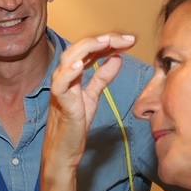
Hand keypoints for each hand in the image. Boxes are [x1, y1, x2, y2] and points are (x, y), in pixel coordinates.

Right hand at [45, 33, 135, 173]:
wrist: (64, 151)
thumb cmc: (73, 125)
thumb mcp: (92, 97)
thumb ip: (102, 78)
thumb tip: (117, 58)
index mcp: (72, 74)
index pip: (89, 50)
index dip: (109, 42)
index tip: (130, 40)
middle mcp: (64, 77)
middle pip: (80, 49)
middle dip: (103, 40)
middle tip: (126, 39)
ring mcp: (61, 89)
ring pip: (69, 60)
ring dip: (88, 48)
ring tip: (106, 41)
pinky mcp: (61, 104)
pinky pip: (60, 85)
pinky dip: (69, 73)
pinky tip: (81, 64)